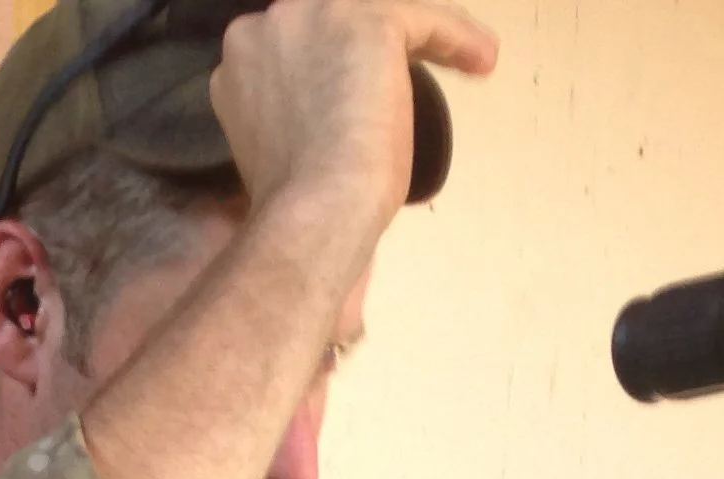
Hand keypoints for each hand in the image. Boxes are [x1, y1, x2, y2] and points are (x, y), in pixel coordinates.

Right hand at [212, 0, 497, 235]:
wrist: (312, 213)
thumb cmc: (297, 209)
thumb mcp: (277, 152)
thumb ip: (290, 126)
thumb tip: (327, 164)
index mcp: (242, 59)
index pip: (301, 43)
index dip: (335, 66)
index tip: (363, 98)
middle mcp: (270, 24)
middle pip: (337, 17)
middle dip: (373, 44)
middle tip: (409, 77)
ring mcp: (316, 15)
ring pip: (382, 10)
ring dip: (427, 33)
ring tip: (463, 60)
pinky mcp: (366, 22)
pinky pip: (424, 18)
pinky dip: (456, 37)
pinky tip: (482, 59)